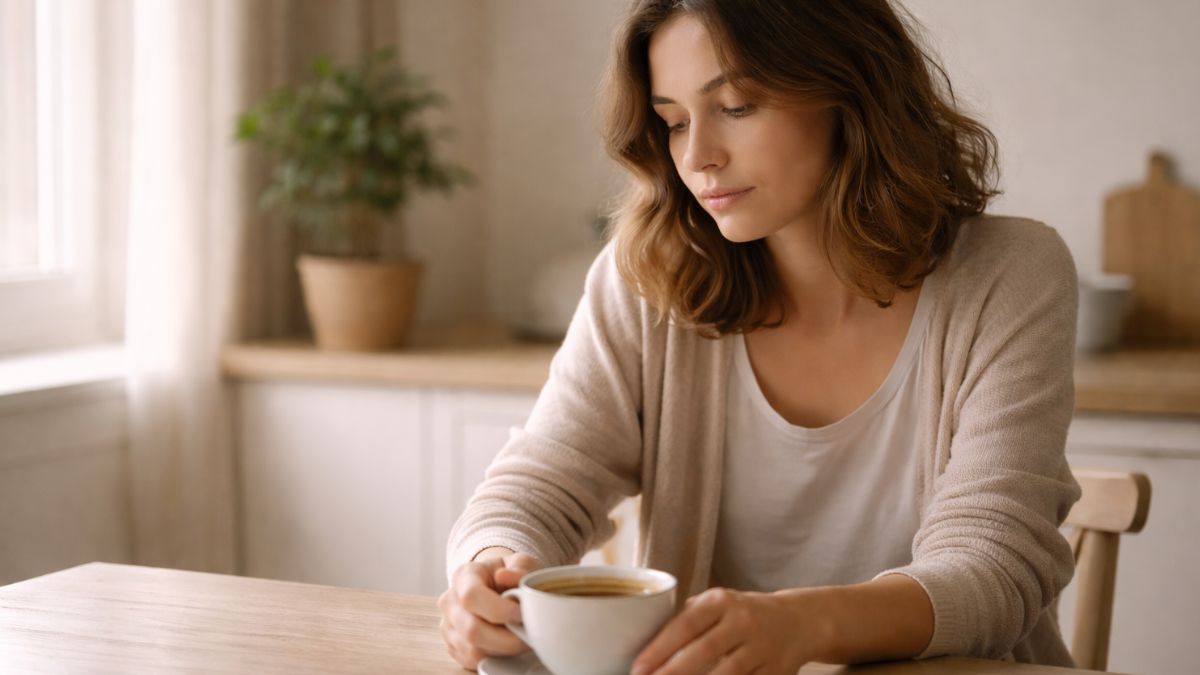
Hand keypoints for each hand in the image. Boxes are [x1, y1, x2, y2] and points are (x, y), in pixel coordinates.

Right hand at [438, 550, 541, 670]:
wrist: (496, 586)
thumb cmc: (509, 574)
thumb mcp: (520, 562)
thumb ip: (519, 567)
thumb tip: (505, 576)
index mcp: (464, 576)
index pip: (471, 596)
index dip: (498, 610)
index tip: (522, 615)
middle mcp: (450, 601)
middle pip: (471, 630)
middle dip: (506, 638)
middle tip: (530, 635)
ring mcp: (449, 626)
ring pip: (473, 650)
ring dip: (504, 650)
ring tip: (523, 639)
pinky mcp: (454, 646)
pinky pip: (474, 661)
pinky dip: (496, 657)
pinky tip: (509, 645)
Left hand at [631, 587, 820, 674]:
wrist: (797, 621)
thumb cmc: (741, 614)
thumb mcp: (716, 605)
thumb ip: (685, 619)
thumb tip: (641, 641)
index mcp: (721, 601)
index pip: (685, 625)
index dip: (659, 648)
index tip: (637, 668)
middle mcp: (743, 621)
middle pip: (704, 651)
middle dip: (673, 674)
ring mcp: (761, 648)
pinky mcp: (775, 672)